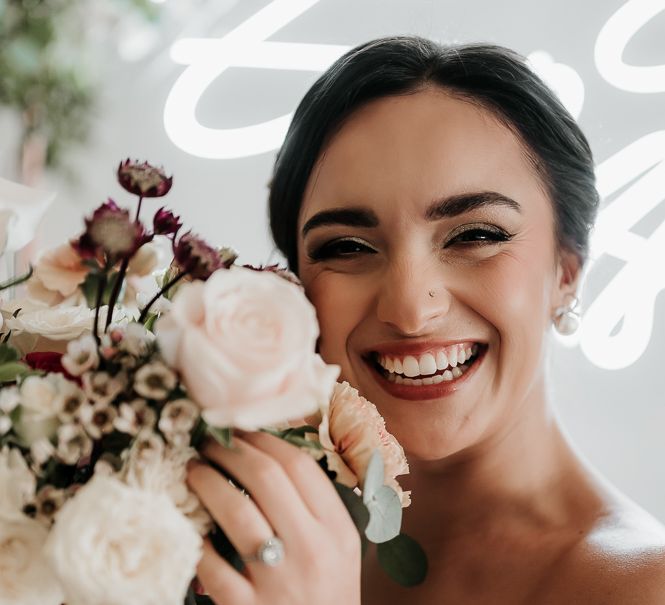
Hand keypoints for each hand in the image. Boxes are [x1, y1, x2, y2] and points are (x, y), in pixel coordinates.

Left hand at [187, 431, 361, 604]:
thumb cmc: (327, 596)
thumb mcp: (339, 550)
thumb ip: (315, 508)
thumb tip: (269, 458)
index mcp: (337, 530)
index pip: (300, 466)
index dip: (264, 440)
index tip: (242, 430)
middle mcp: (312, 549)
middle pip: (266, 477)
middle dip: (231, 451)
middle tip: (210, 443)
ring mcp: (278, 580)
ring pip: (235, 511)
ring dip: (207, 482)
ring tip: (193, 470)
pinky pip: (212, 561)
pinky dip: (197, 537)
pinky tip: (191, 525)